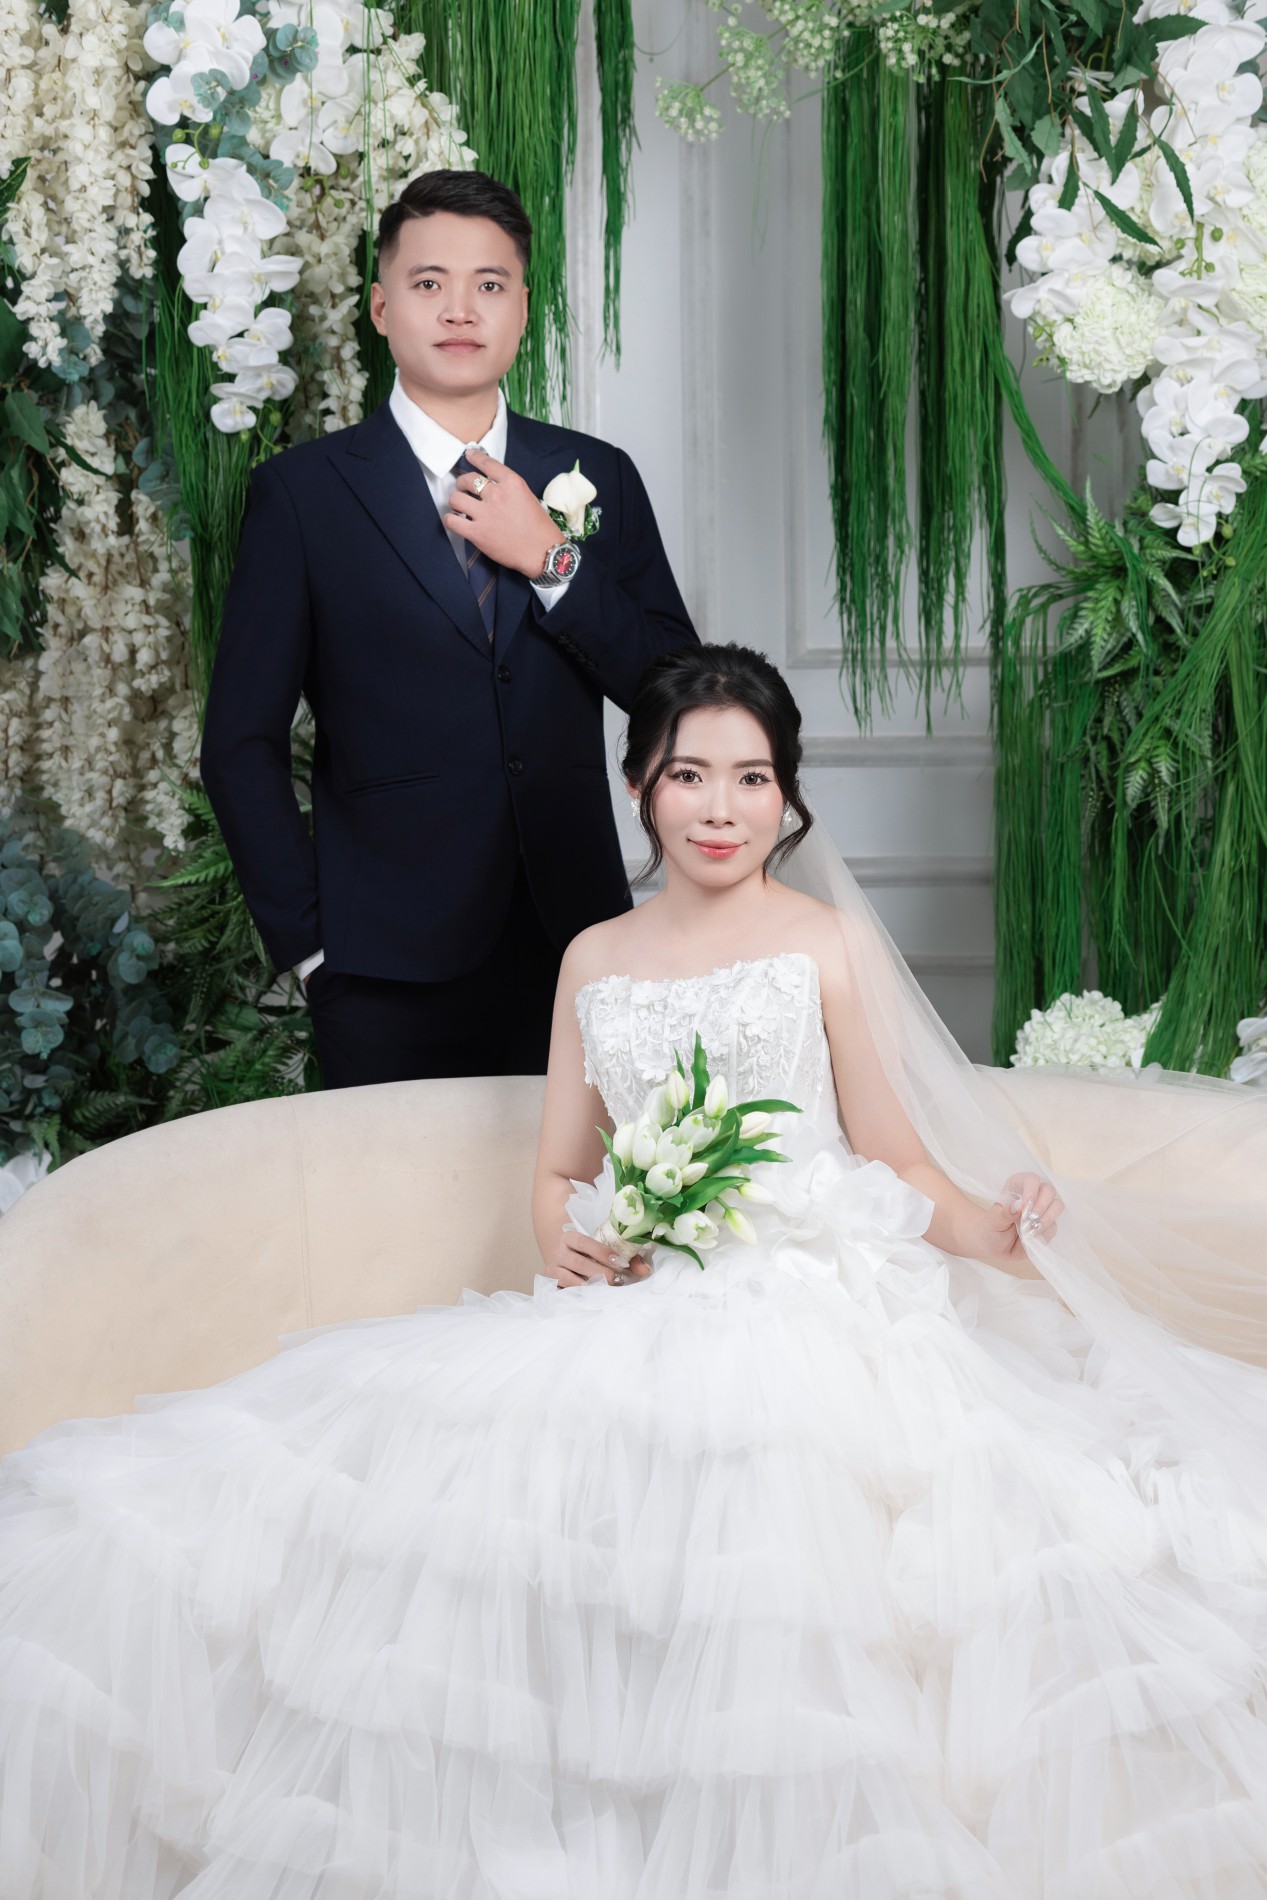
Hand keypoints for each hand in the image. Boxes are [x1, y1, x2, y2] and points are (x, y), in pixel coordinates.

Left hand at [444, 444, 560, 579]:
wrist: (542, 553)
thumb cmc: (539, 528)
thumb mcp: (528, 497)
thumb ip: (509, 488)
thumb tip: (492, 485)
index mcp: (512, 483)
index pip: (487, 464)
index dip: (475, 457)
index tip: (469, 455)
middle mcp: (497, 495)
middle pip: (468, 480)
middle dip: (462, 483)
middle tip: (462, 488)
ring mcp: (485, 514)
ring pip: (456, 498)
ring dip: (455, 500)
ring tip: (459, 506)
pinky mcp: (477, 533)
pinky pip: (452, 521)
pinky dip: (450, 519)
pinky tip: (455, 520)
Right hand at [546, 1229, 651, 1289]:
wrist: (562, 1257)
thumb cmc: (588, 1253)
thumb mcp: (603, 1250)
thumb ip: (626, 1257)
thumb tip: (645, 1270)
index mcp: (570, 1237)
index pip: (583, 1242)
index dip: (601, 1252)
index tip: (619, 1262)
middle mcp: (558, 1252)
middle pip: (578, 1262)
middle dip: (598, 1272)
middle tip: (615, 1279)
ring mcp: (552, 1269)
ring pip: (568, 1278)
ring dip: (587, 1285)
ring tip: (603, 1289)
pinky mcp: (550, 1285)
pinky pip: (562, 1292)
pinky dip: (576, 1295)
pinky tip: (588, 1298)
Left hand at [972, 1172, 1063, 1263]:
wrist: (995, 1248)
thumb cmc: (991, 1230)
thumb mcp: (993, 1222)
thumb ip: (1004, 1214)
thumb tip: (1017, 1206)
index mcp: (1017, 1188)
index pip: (1031, 1179)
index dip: (1031, 1190)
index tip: (1026, 1205)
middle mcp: (1033, 1197)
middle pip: (1049, 1190)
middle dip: (1041, 1205)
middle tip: (1030, 1219)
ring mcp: (1042, 1212)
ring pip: (1057, 1206)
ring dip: (1046, 1219)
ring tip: (1030, 1231)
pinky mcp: (1048, 1227)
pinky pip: (1054, 1227)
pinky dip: (1044, 1233)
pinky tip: (1030, 1238)